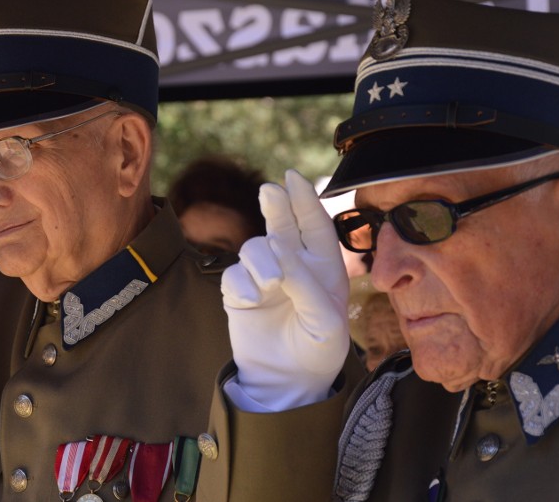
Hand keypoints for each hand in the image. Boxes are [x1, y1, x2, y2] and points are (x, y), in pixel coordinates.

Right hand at [223, 169, 349, 408]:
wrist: (287, 380)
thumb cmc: (318, 349)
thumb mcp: (324, 319)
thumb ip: (304, 281)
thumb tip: (277, 247)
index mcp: (323, 267)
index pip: (315, 225)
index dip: (304, 199)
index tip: (292, 177)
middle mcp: (293, 265)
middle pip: (282, 223)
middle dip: (276, 205)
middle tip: (270, 190)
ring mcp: (264, 277)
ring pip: (254, 247)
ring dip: (261, 261)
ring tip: (269, 285)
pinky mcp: (240, 292)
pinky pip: (234, 275)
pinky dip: (243, 285)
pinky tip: (252, 300)